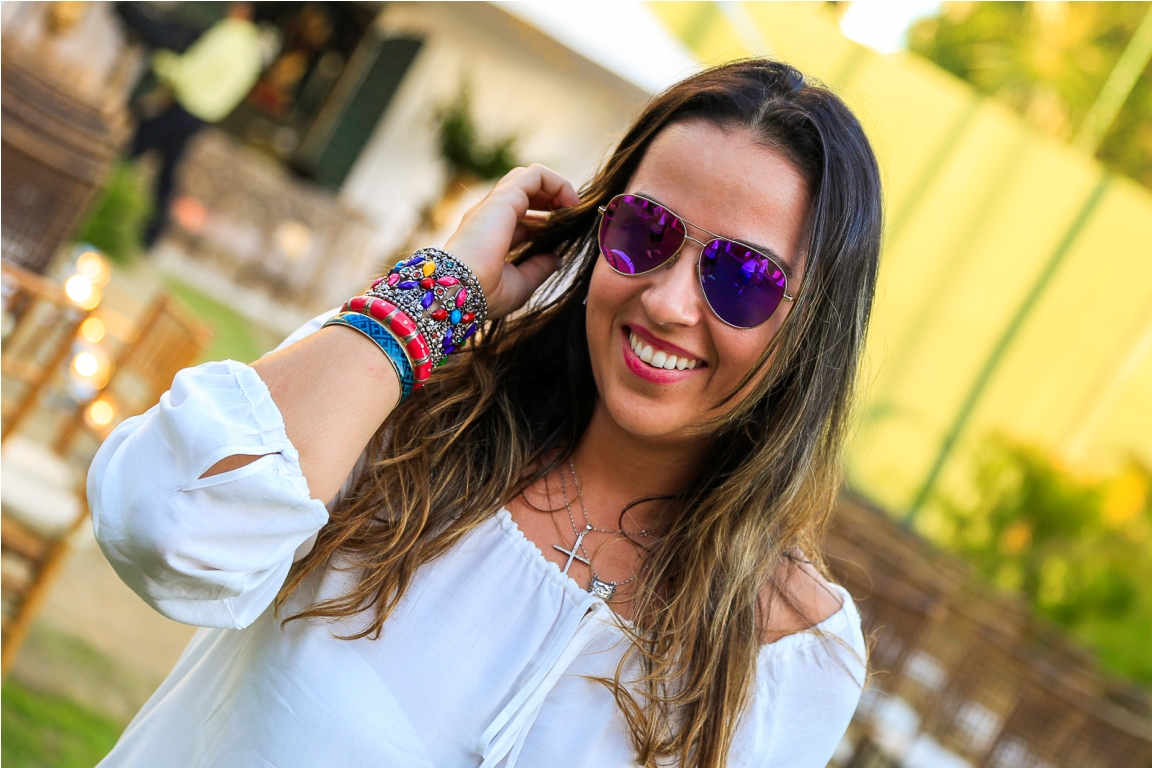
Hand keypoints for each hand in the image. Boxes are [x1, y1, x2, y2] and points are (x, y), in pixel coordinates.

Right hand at [444, 164, 580, 318]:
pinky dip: (558, 183)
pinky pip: (536, 175)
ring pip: (529, 178)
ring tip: (572, 208)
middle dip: (552, 200)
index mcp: (491, 233)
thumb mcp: (520, 284)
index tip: (564, 233)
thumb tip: (557, 258)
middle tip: (571, 218)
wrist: (461, 291)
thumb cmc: (484, 294)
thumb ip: (538, 268)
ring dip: (556, 188)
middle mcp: (491, 215)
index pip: (522, 214)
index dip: (546, 219)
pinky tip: (570, 204)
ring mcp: (496, 204)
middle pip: (525, 191)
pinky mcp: (504, 198)